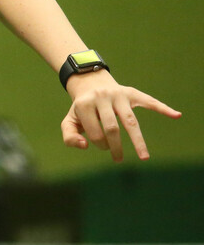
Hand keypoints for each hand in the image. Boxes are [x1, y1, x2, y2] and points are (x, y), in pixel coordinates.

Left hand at [61, 70, 180, 160]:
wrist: (91, 85)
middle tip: (118, 159)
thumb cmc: (81, 110)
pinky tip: (176, 115)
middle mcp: (102, 97)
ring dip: (138, 141)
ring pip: (130, 120)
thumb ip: (70, 137)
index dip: (99, 144)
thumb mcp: (69, 122)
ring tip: (144, 157)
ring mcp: (118, 95)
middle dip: (115, 146)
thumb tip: (85, 146)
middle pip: (112, 128)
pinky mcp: (132, 93)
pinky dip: (163, 108)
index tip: (103, 147)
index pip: (95, 132)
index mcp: (84, 105)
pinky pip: (149, 101)